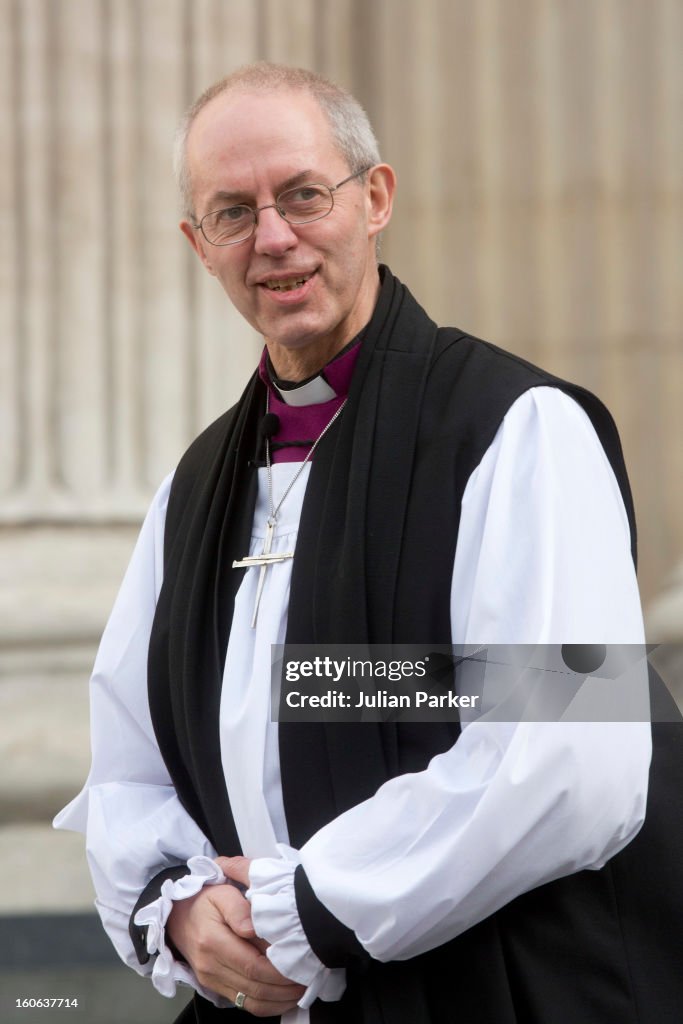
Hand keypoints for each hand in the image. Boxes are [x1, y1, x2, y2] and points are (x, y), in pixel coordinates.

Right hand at [167, 873, 304, 1016]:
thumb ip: (239, 908)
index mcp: (213, 942)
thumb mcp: (221, 892)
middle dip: (285, 987)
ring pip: (251, 1002)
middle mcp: (211, 966)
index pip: (253, 965)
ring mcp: (212, 980)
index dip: (279, 969)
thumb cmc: (202, 899)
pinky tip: (283, 996)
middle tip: (308, 977)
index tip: (300, 963)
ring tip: (300, 989)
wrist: (176, 914)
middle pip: (255, 987)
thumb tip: (253, 928)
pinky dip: (267, 1005)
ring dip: (280, 1000)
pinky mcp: (215, 987)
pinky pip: (244, 1004)